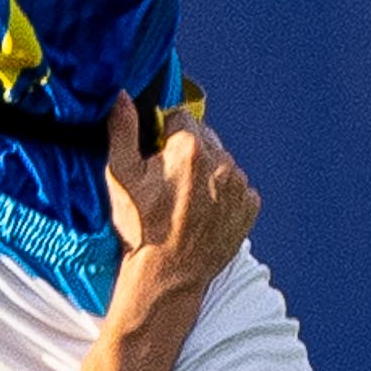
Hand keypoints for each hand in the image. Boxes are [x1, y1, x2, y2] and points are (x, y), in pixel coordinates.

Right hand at [103, 95, 258, 291]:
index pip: (179, 118)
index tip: (155, 161)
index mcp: (189, 147)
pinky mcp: (250, 207)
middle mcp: (221, 161)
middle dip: (186, 152)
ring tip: (186, 202)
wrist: (168, 275)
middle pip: (203, 139)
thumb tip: (122, 96)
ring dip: (207, 173)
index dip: (163, 137)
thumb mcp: (121, 177)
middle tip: (168, 183)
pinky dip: (224, 195)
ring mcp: (239, 186)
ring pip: (221, 163)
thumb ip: (122, 130)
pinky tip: (204, 213)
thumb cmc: (141, 226)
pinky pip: (238, 188)